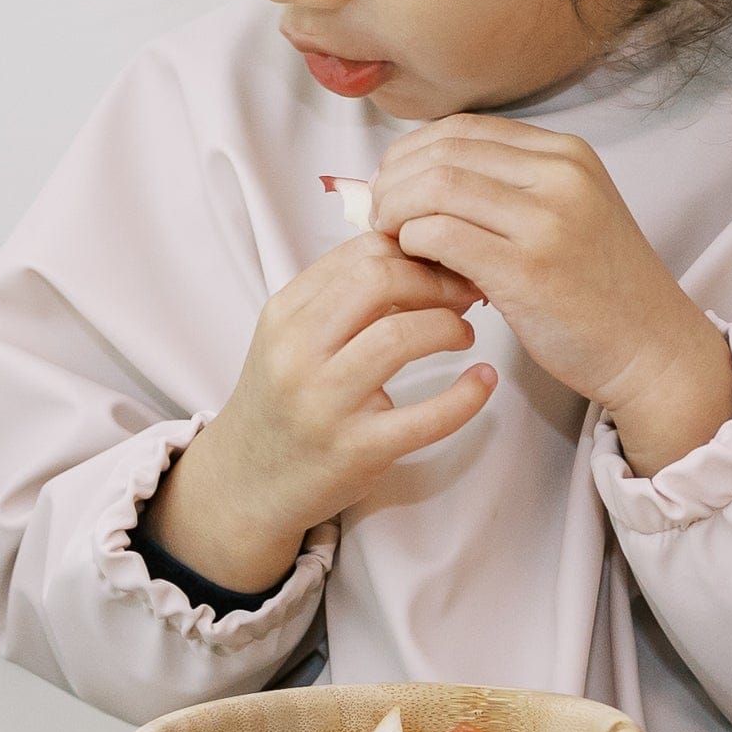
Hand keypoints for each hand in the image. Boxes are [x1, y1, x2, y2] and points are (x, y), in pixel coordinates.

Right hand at [144, 232, 493, 594]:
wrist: (247, 482)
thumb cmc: (282, 401)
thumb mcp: (291, 337)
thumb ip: (339, 296)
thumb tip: (413, 250)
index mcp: (284, 314)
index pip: (360, 254)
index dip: (414, 249)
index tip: (442, 262)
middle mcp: (298, 353)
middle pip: (379, 281)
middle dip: (436, 279)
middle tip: (464, 292)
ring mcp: (325, 404)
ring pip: (400, 336)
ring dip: (449, 325)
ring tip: (463, 332)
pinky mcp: (356, 450)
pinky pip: (425, 417)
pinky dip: (466, 396)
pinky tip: (484, 381)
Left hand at [370, 116, 731, 472]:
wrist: (653, 350)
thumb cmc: (602, 292)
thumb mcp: (569, 214)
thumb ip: (511, 189)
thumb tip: (423, 178)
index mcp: (567, 154)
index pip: (464, 128)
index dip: (413, 152)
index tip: (392, 182)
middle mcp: (560, 175)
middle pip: (443, 151)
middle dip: (394, 178)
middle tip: (378, 213)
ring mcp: (546, 220)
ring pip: (435, 187)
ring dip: (396, 211)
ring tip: (390, 238)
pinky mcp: (528, 269)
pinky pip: (441, 235)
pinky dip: (413, 244)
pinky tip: (414, 263)